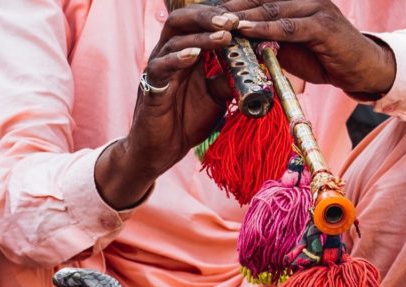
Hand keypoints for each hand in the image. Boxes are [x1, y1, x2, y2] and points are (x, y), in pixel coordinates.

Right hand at [95, 4, 236, 209]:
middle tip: (232, 20)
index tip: (243, 19)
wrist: (161, 151)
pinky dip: (178, 58)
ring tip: (224, 35)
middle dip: (208, 16)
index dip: (219, 17)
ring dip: (201, 36)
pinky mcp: (150, 87)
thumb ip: (229, 79)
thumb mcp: (216, 98)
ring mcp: (158, 69)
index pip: (198, 23)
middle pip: (182, 20)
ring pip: (174, 40)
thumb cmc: (185, 121)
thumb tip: (255, 68)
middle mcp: (169, 55)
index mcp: (185, 53)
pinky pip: (161, 66)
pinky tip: (194, 56)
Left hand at [221, 0, 395, 97]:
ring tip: (217, 21)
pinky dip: (264, 29)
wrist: (361, 69)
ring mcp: (315, 9)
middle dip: (230, 7)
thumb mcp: (288, 47)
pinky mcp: (322, 26)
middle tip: (203, 14)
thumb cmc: (323, 58)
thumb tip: (236, 41)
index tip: (204, 11)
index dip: (231, 3)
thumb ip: (265, 40)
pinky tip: (245, 30)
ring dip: (242, 15)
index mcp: (295, 0)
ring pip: (271, 9)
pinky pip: (287, 27)